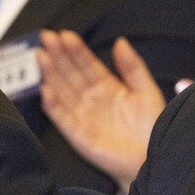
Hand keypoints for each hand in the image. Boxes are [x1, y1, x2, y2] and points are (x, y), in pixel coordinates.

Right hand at [38, 32, 162, 192]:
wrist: (153, 160)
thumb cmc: (153, 128)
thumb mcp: (146, 91)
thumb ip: (132, 67)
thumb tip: (120, 41)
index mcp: (107, 87)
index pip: (87, 64)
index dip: (76, 50)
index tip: (64, 35)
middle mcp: (91, 99)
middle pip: (70, 74)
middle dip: (58, 56)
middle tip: (46, 37)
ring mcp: (82, 116)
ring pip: (62, 91)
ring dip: (51, 74)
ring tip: (41, 57)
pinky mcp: (77, 135)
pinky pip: (61, 117)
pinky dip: (52, 105)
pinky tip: (45, 89)